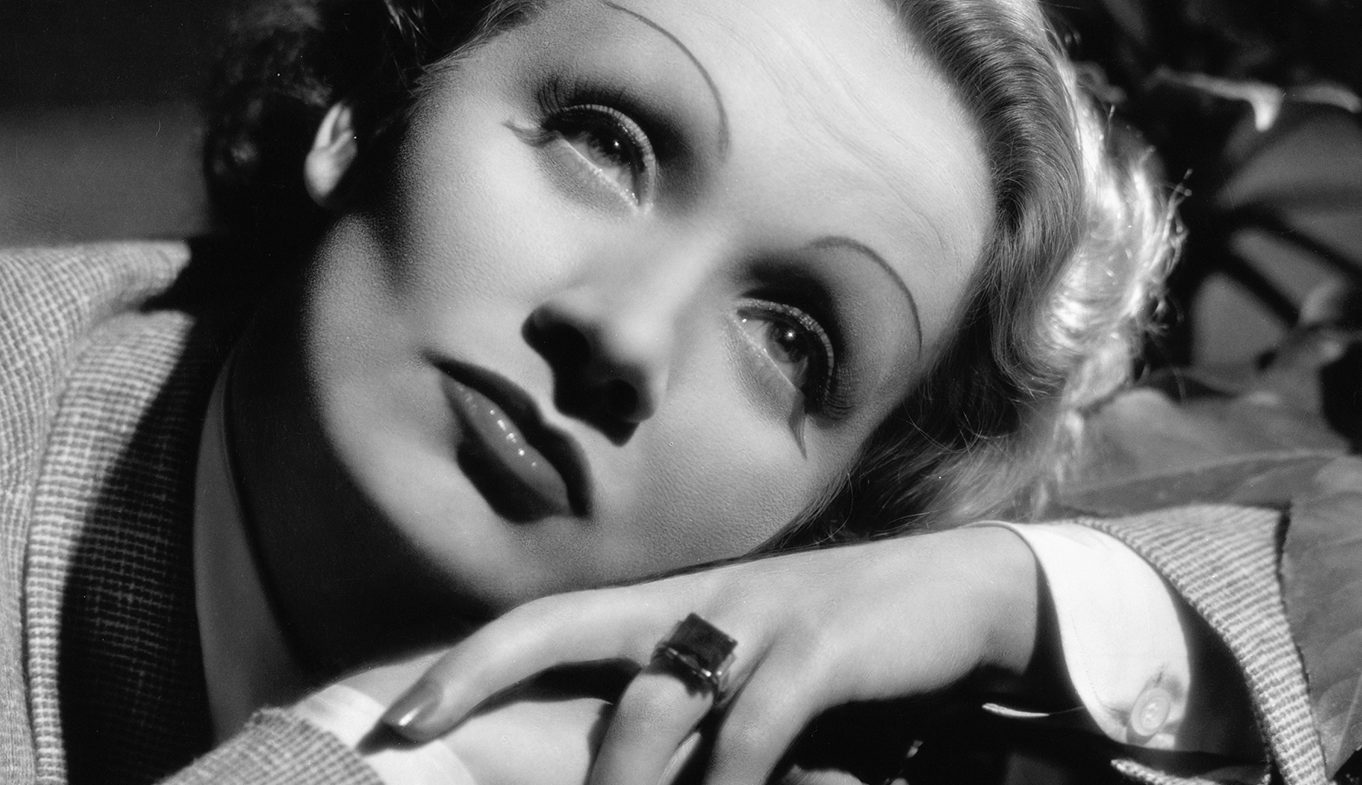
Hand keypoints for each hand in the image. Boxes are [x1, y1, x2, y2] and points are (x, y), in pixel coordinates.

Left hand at [377, 526, 1047, 784]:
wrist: (962, 595)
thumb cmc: (847, 648)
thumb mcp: (760, 674)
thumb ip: (699, 718)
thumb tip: (650, 776)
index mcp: (673, 607)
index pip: (547, 620)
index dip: (469, 661)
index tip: (399, 711)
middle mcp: (699, 602)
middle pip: (564, 628)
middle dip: (480, 676)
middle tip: (411, 734)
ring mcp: (759, 621)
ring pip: (652, 703)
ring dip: (617, 784)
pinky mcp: (821, 650)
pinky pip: (753, 730)